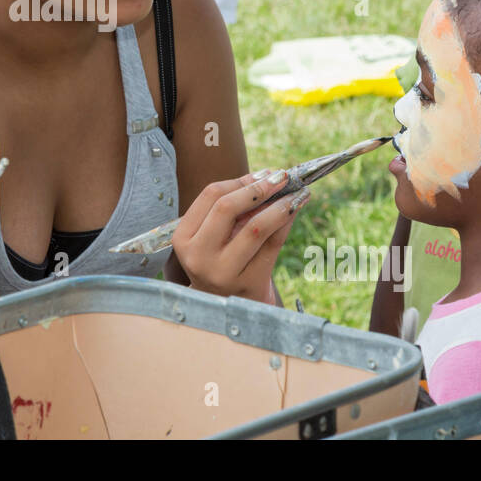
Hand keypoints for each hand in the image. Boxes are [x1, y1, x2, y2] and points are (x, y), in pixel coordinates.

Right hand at [172, 171, 309, 303]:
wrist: (226, 307)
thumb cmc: (220, 261)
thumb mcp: (213, 237)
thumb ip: (232, 208)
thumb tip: (267, 176)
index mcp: (184, 238)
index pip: (210, 196)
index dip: (240, 180)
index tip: (263, 173)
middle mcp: (199, 256)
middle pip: (227, 207)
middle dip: (259, 188)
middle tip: (282, 177)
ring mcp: (223, 272)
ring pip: (255, 227)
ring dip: (280, 204)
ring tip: (297, 193)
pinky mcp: (249, 283)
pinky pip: (273, 245)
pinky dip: (287, 222)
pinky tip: (296, 209)